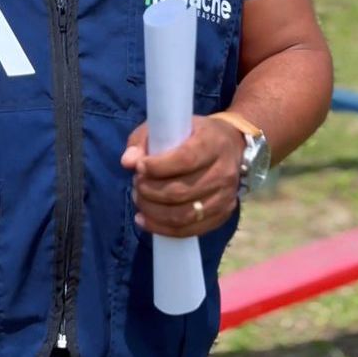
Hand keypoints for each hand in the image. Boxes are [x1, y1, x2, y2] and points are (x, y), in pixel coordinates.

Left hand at [120, 116, 243, 236]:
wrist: (230, 145)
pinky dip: (163, 229)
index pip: (185, 160)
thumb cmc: (192, 134)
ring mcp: (226, 197)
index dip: (158, 167)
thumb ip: (143, 141)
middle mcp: (223, 172)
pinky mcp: (223, 214)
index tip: (139, 167)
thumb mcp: (167, 126)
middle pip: (181, 192)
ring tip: (139, 199)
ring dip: (153, 211)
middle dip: (150, 191)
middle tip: (136, 184)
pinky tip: (144, 220)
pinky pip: (191, 230)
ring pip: (184, 215)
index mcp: (213, 143)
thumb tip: (127, 162)